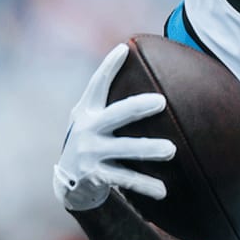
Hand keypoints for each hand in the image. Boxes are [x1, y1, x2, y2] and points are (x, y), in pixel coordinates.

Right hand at [53, 44, 176, 210]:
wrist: (69, 183)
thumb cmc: (91, 141)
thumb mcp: (92, 119)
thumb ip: (110, 102)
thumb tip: (136, 67)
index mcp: (87, 111)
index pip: (97, 84)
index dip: (108, 66)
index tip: (123, 49)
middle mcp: (87, 130)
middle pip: (116, 115)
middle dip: (137, 107)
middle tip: (161, 101)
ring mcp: (90, 153)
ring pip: (125, 150)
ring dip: (149, 149)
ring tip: (171, 150)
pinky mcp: (96, 176)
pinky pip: (126, 179)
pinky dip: (145, 185)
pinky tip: (163, 190)